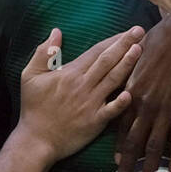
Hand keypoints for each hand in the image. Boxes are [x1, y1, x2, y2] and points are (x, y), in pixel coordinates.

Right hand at [18, 26, 142, 160]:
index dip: (114, 40)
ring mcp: (91, 103)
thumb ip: (44, 53)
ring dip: (127, 64)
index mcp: (70, 73)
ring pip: (113, 80)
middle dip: (125, 44)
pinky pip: (111, 111)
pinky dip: (121, 102)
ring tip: (140, 50)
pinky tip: (131, 93)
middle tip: (140, 31)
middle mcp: (83, 85)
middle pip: (108, 61)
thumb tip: (55, 32)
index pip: (96, 51)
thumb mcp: (30, 76)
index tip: (129, 31)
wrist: (36, 140)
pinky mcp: (95, 122)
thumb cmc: (33, 108)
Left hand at [113, 15, 170, 171]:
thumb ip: (125, 82)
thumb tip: (119, 95)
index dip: (118, 151)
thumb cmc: (157, 44)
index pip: (120, 129)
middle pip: (133, 145)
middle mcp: (145, 108)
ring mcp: (166, 112)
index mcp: (130, 95)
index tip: (116, 167)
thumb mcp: (134, 62)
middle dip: (126, 170)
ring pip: (154, 149)